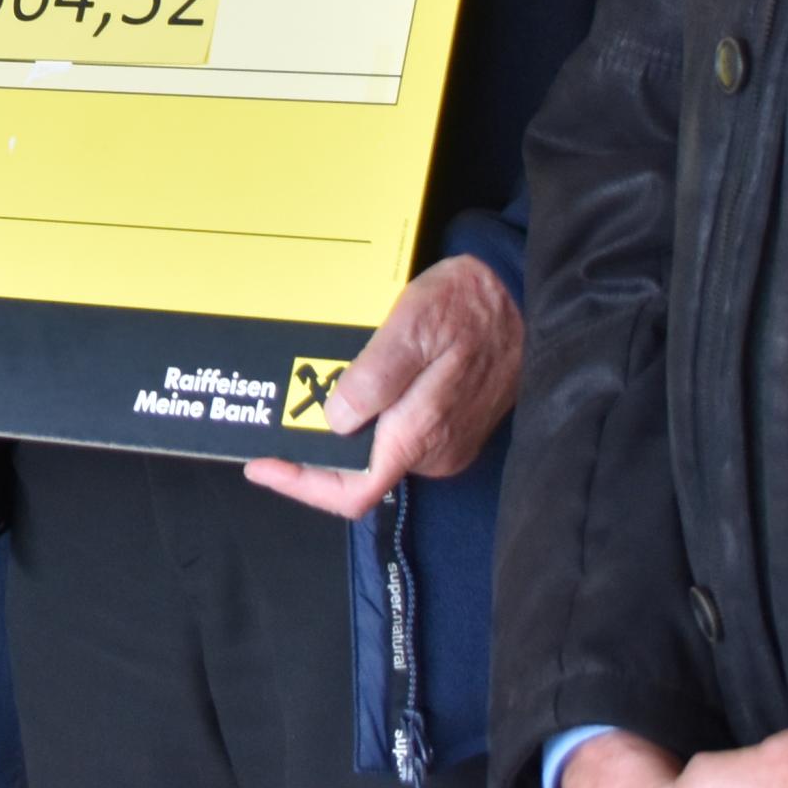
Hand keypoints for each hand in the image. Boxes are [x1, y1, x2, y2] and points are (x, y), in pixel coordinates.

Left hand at [241, 252, 522, 517]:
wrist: (525, 295)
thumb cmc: (470, 304)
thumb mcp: (414, 327)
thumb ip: (375, 378)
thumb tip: (337, 421)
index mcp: (419, 434)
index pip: (353, 492)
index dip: (302, 486)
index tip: (262, 465)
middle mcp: (433, 452)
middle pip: (359, 473)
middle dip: (315, 451)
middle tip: (275, 419)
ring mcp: (445, 443)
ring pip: (377, 451)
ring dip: (342, 431)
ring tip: (306, 397)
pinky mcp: (452, 428)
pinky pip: (399, 434)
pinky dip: (368, 419)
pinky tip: (350, 388)